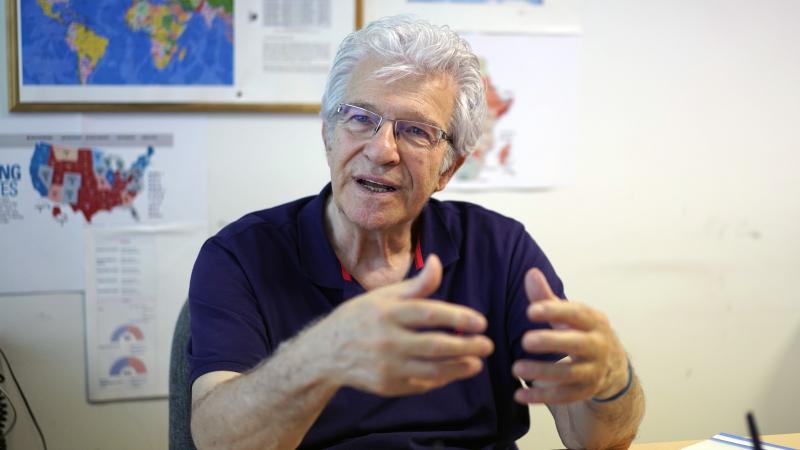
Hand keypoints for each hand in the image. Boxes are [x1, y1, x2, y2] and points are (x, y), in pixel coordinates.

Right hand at [312, 254, 493, 395]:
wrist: (325, 353)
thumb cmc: (359, 318)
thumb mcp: (383, 296)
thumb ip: (415, 285)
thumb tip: (438, 261)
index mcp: (387, 312)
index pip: (430, 313)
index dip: (459, 317)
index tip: (481, 322)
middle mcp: (386, 340)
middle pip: (435, 345)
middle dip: (467, 346)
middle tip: (488, 344)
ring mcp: (387, 366)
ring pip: (432, 369)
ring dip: (460, 367)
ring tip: (477, 362)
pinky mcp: (387, 386)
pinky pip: (422, 384)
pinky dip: (442, 379)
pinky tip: (455, 371)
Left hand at [512, 268, 628, 404]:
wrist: (613, 366)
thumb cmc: (582, 332)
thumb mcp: (569, 315)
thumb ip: (547, 298)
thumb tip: (530, 273)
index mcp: (594, 322)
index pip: (576, 314)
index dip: (554, 311)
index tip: (531, 311)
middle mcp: (598, 346)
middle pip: (576, 344)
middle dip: (552, 342)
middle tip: (525, 340)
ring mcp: (593, 371)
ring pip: (569, 374)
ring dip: (542, 372)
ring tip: (515, 369)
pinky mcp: (585, 392)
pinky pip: (563, 397)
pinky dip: (541, 397)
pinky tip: (518, 396)